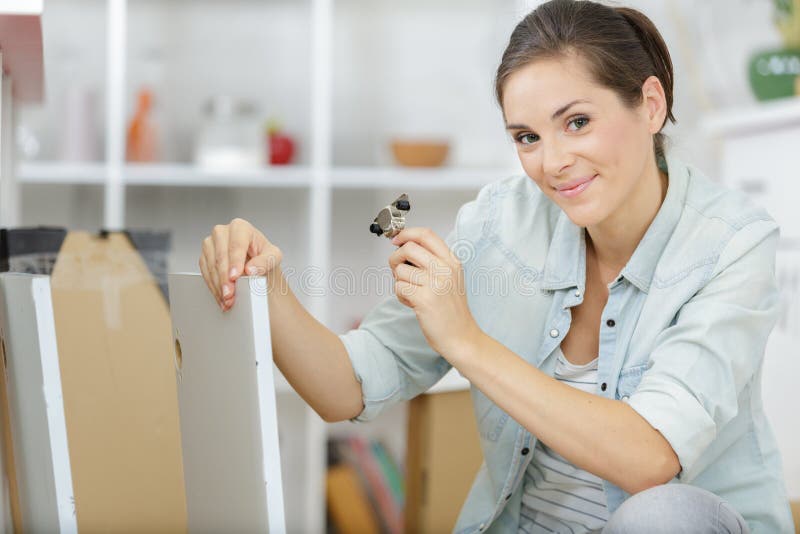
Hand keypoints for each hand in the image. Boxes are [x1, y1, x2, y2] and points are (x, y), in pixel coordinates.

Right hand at [199, 218, 281, 310]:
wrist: (256, 263)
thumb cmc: (264, 256)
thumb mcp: (273, 257)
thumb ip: (265, 261)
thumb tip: (251, 269)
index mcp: (240, 227)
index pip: (236, 245)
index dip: (235, 262)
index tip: (235, 276)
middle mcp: (222, 232)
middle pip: (221, 256)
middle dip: (225, 278)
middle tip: (230, 293)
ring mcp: (211, 243)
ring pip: (210, 266)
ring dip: (218, 285)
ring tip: (228, 299)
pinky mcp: (205, 256)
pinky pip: (205, 272)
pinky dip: (213, 287)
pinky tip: (221, 296)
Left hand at [389, 227, 482, 360]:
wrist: (461, 336)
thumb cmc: (451, 310)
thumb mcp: (450, 278)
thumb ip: (432, 261)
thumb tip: (404, 246)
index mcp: (451, 261)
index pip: (426, 234)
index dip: (406, 234)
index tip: (396, 239)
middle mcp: (445, 269)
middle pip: (408, 248)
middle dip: (396, 259)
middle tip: (400, 272)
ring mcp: (435, 283)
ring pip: (400, 270)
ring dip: (400, 283)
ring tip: (413, 294)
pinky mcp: (424, 299)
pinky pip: (398, 288)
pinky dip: (401, 296)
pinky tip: (413, 303)